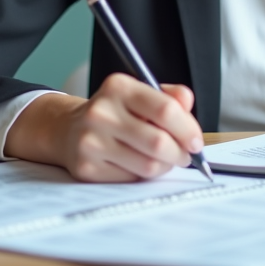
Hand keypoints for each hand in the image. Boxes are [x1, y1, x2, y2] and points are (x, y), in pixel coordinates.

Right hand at [4, 73, 203, 181]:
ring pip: (148, 165)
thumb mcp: (140, 94)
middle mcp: (101, 112)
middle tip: (185, 155)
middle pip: (159, 142)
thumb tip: (187, 103)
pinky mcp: (86, 168)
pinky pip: (131, 178)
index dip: (188, 129)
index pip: (165, 109)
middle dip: (181, 153)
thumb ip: (169, 97)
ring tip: (164, 159)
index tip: (196, 141)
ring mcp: (91, 141)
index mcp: (119, 87)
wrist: (68, 130)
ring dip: (165, 166)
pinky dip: (143, 175)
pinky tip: (138, 164)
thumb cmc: (114, 112)